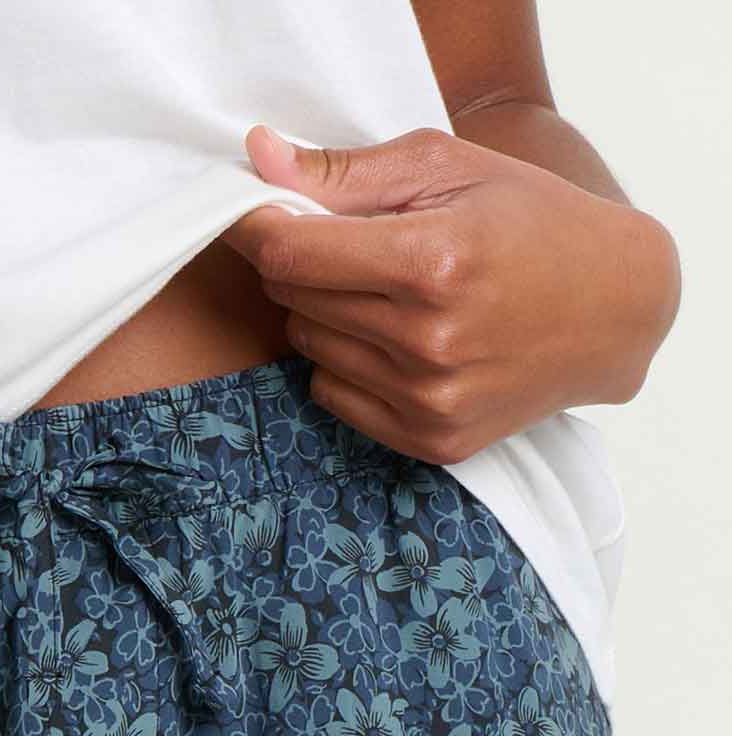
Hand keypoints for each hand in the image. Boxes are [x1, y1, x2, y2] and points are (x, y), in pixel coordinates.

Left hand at [220, 122, 680, 462]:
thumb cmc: (531, 222)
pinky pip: (334, 397)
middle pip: (296, 302)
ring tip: (388, 292)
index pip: (292, 255)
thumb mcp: (450, 169)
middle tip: (353, 246)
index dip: (262, 230)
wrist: (613, 309)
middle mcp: (428, 342)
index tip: (261, 215)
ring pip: (311, 350)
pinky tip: (398, 340)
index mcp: (433, 264)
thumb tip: (259, 157)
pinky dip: (348, 365)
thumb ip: (347, 171)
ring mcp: (429, 400)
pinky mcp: (431, 441)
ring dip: (328, 316)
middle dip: (307, 267)